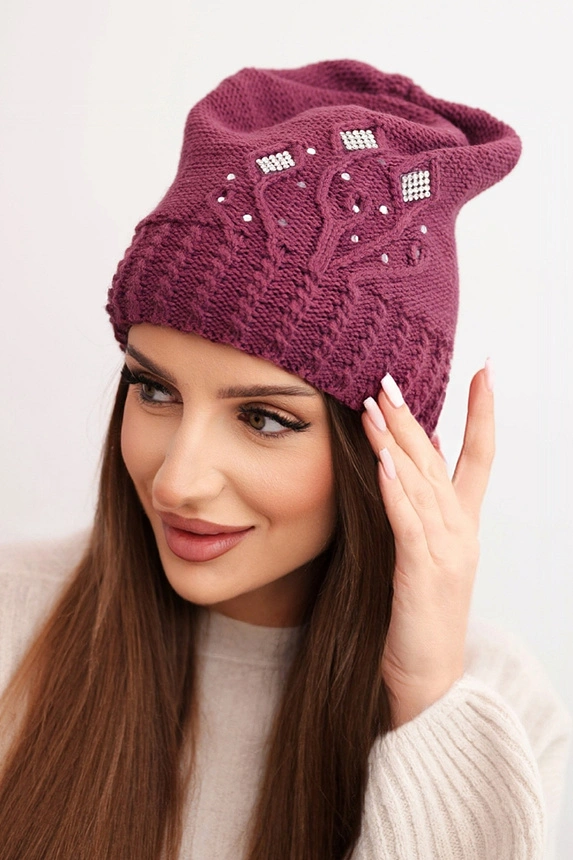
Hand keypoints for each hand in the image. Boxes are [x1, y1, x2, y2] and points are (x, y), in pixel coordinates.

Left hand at [361, 361, 494, 727]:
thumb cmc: (417, 617)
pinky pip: (409, 523)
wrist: (428, 679)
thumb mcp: (422, 556)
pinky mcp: (423, 575)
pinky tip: (382, 459)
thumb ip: (421, 511)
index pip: (478, 458)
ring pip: (422, 483)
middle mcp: (460, 532)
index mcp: (462, 526)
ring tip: (375, 404)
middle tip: (389, 377)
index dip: (483, 413)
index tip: (484, 370)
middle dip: (415, 416)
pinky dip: (396, 489)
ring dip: (399, 441)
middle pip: (440, 460)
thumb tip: (410, 465)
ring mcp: (446, 552)